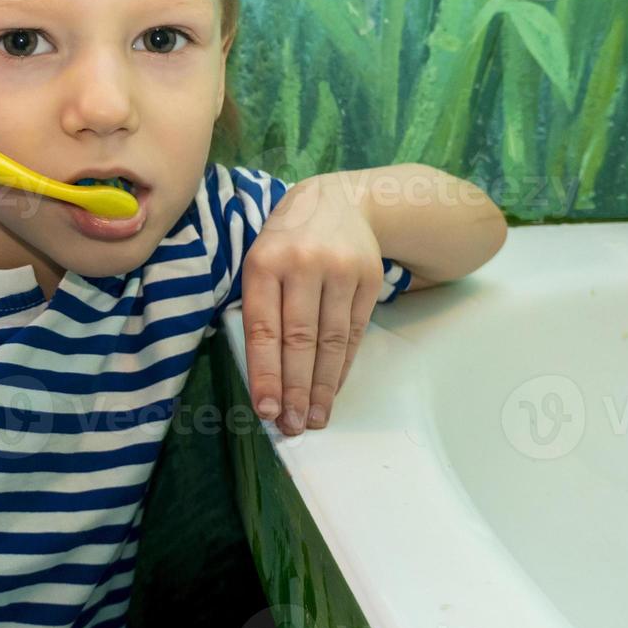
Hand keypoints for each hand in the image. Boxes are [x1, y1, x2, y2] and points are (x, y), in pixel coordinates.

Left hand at [241, 175, 381, 434]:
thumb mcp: (261, 260)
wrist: (341, 201)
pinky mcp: (368, 279)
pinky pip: (354, 333)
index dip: (266, 373)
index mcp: (264, 262)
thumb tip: (264, 375)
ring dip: (321, 387)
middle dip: (295, 389)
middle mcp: (302, 265)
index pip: (263, 328)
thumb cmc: (287, 241)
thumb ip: (259, 307)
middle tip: (292, 426)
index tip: (266, 410)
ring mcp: (339, 271)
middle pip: (300, 340)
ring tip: (313, 418)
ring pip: (330, 341)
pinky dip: (341, 367)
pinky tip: (331, 391)